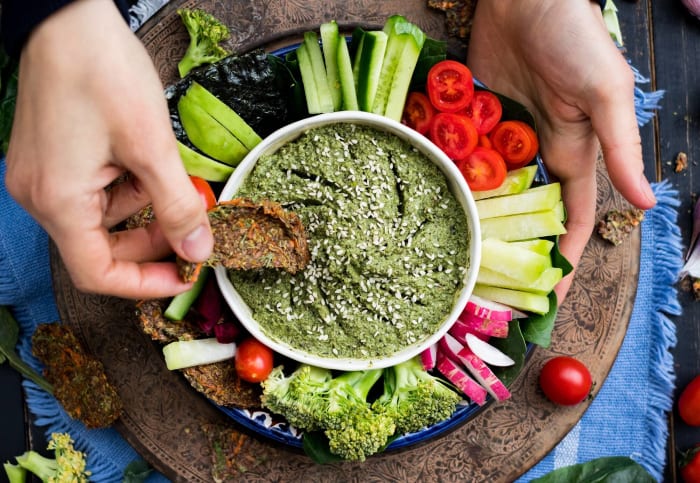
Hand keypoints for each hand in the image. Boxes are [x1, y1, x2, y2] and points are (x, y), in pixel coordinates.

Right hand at [4, 0, 212, 298]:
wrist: (68, 17)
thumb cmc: (102, 72)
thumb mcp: (152, 147)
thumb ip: (177, 206)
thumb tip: (197, 250)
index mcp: (57, 201)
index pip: (98, 272)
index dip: (146, 283)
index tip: (185, 275)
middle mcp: (41, 195)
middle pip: (100, 246)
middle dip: (152, 240)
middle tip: (192, 226)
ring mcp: (42, 176)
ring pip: (102, 217)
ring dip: (143, 206)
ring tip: (170, 176)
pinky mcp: (51, 158)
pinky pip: (93, 191)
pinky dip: (127, 185)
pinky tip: (146, 160)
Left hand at [467, 0, 656, 300]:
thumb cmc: (575, 40)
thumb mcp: (605, 94)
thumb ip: (621, 148)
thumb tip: (646, 203)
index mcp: (572, 154)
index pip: (573, 219)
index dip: (567, 258)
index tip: (552, 295)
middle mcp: (535, 153)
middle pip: (523, 212)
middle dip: (511, 245)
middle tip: (489, 281)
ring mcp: (500, 138)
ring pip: (486, 189)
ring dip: (474, 215)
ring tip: (452, 251)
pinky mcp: (471, 119)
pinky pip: (457, 154)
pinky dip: (447, 172)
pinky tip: (430, 198)